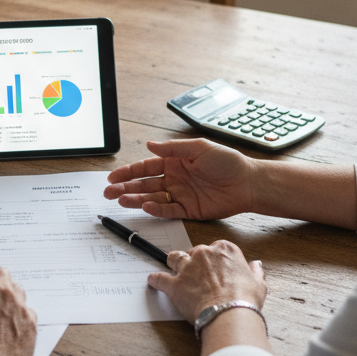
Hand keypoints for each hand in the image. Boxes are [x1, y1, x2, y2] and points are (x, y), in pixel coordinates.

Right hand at [104, 138, 255, 220]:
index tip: (113, 177)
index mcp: (174, 162)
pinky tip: (145, 206)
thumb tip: (149, 144)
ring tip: (120, 200)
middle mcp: (174, 178)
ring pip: (152, 198)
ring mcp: (180, 195)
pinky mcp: (188, 210)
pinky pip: (168, 210)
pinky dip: (156, 209)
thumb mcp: (199, 148)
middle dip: (125, 187)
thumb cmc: (227, 162)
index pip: (145, 167)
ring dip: (135, 199)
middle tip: (108, 193)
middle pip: (144, 184)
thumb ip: (173, 148)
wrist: (248, 183)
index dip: (128, 172)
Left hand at [148, 241, 265, 324]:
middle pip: (193, 252)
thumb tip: (256, 265)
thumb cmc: (244, 299)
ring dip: (173, 264)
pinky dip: (156, 280)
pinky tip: (153, 281)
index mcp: (225, 250)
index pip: (215, 248)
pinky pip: (159, 278)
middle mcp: (204, 254)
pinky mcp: (174, 284)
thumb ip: (255, 271)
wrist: (230, 313)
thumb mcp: (258, 283)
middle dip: (193, 262)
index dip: (213, 259)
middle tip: (196, 274)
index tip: (213, 266)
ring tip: (174, 271)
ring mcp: (187, 267)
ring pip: (174, 258)